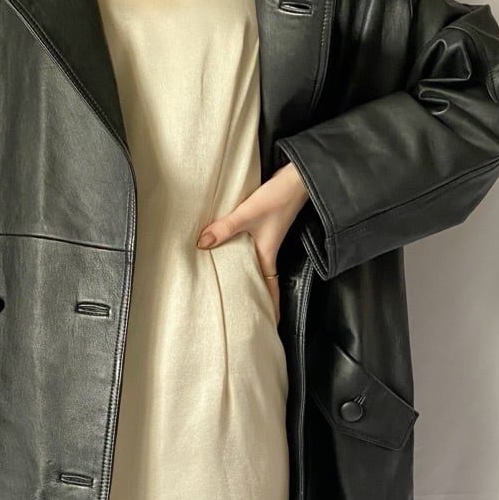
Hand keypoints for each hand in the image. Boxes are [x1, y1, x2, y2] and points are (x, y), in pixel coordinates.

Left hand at [195, 162, 308, 318]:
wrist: (296, 176)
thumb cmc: (279, 197)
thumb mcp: (249, 214)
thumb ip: (224, 228)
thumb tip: (202, 243)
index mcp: (268, 254)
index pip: (270, 288)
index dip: (271, 307)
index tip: (269, 323)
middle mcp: (268, 249)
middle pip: (261, 278)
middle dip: (254, 295)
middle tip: (242, 310)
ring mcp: (266, 237)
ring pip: (254, 263)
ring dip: (246, 274)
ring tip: (230, 284)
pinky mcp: (263, 225)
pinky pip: (250, 246)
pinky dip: (241, 253)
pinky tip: (228, 249)